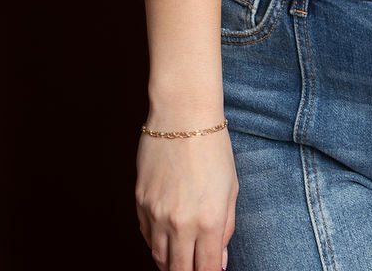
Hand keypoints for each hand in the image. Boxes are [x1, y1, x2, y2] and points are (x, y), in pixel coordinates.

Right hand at [135, 128, 238, 270]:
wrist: (183, 116)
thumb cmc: (213, 147)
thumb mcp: (231, 188)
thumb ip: (226, 228)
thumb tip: (218, 261)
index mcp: (209, 221)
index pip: (205, 269)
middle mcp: (180, 224)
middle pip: (179, 270)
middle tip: (194, 266)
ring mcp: (157, 215)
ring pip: (159, 257)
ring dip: (170, 262)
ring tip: (180, 257)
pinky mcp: (140, 203)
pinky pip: (146, 235)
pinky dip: (156, 242)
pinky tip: (166, 237)